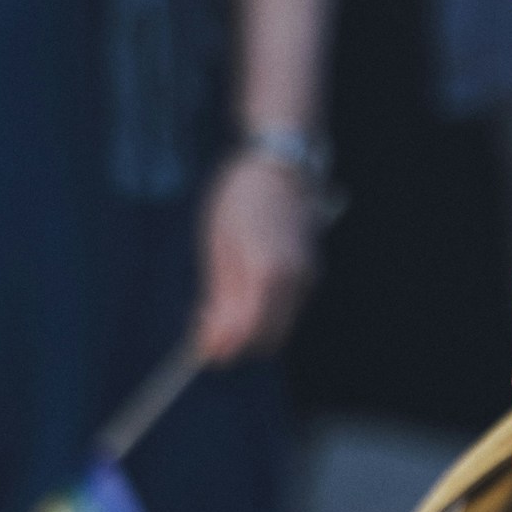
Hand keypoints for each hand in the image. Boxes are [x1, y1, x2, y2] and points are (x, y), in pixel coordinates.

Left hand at [193, 152, 325, 361]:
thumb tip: (212, 347)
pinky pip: (288, 309)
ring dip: (250, 327)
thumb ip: (220, 301)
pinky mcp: (313, 273)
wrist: (280, 164)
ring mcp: (309, 277)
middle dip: (236, 342)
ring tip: (220, 299)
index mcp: (269, 272)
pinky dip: (264, 311)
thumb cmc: (242, 199)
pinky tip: (243, 287)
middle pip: (267, 341)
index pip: (248, 336)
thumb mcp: (219, 247)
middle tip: (206, 320)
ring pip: (279, 327)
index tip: (198, 344)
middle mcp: (297, 280)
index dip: (222, 347)